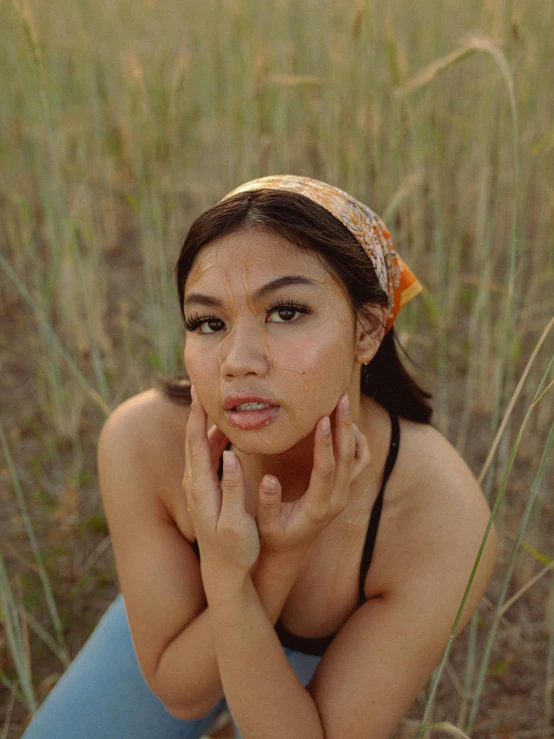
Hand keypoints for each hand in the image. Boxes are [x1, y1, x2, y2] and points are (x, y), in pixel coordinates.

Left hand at [181, 385, 259, 578]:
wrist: (224, 574)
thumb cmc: (235, 550)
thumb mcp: (235, 522)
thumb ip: (233, 488)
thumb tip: (231, 456)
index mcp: (201, 488)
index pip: (195, 443)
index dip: (197, 415)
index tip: (200, 390)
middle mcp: (194, 484)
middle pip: (193, 439)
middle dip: (198, 412)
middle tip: (205, 386)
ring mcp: (198, 488)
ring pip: (200, 447)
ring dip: (208, 424)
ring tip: (220, 404)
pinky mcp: (206, 491)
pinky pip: (208, 457)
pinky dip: (215, 440)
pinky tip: (228, 434)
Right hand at [255, 393, 370, 562]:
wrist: (289, 553)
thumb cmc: (272, 537)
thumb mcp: (264, 526)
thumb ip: (267, 504)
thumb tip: (267, 480)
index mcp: (318, 507)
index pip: (327, 470)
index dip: (325, 443)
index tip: (322, 418)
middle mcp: (337, 499)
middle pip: (349, 458)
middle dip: (345, 427)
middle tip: (340, 399)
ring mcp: (344, 494)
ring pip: (359, 458)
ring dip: (352, 430)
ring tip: (342, 404)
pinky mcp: (344, 489)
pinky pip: (359, 462)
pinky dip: (357, 441)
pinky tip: (344, 424)